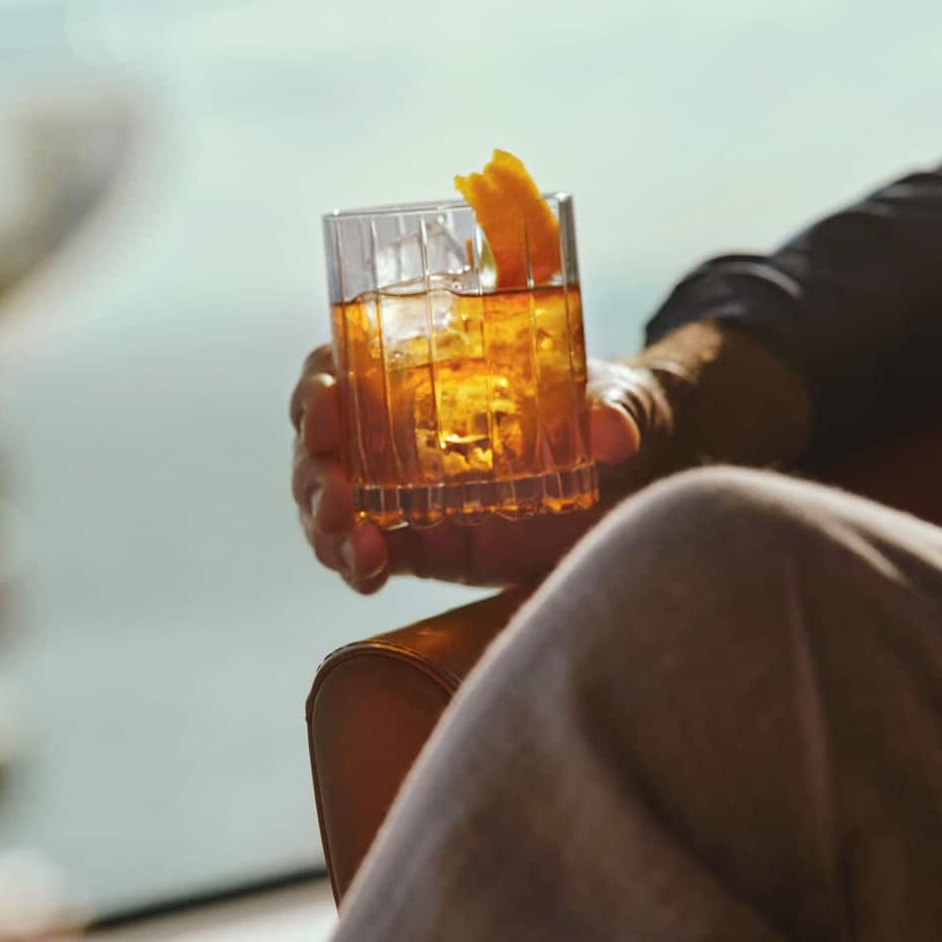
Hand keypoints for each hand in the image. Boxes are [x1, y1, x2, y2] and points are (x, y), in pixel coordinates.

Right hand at [289, 347, 674, 593]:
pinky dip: (353, 565)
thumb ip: (614, 410)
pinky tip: (369, 575)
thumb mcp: (619, 401)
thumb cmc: (611, 414)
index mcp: (422, 373)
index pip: (341, 366)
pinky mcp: (419, 544)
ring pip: (329, 503)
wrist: (629, 482)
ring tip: (356, 547)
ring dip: (323, 526)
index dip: (317, 385)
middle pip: (319, 443)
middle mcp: (396, 429)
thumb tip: (612, 434)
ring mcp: (401, 490)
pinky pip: (363, 554)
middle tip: (337, 498)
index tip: (326, 406)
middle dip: (313, 470)